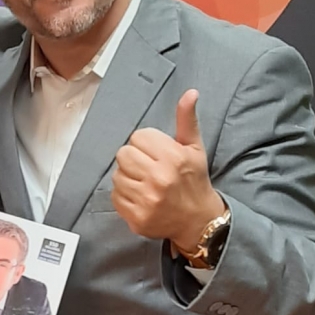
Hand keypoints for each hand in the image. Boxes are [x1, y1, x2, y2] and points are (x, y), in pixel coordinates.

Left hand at [111, 89, 223, 250]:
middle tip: (149, 168)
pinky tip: (141, 197)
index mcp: (173, 158)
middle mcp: (160, 179)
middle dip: (134, 159)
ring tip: (146, 184)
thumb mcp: (194, 148)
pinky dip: (125, 196)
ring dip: (128, 178)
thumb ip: (187, 119)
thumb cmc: (194, 180)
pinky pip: (115, 196)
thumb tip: (190, 93)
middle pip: (123, 154)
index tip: (157, 154)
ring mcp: (147, 200)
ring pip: (117, 175)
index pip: (138, 137)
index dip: (145, 144)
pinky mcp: (137, 217)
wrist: (199, 222)